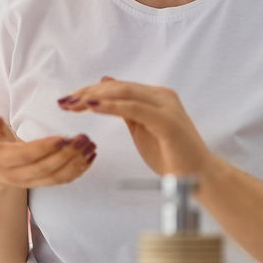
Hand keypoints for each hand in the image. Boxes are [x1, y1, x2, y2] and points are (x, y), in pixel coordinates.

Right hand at [0, 113, 95, 187]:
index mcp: (0, 159)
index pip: (24, 156)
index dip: (44, 148)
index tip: (63, 137)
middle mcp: (14, 175)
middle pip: (44, 169)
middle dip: (67, 155)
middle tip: (84, 138)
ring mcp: (28, 182)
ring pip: (55, 177)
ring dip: (76, 163)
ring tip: (90, 146)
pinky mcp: (40, 183)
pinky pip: (61, 181)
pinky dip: (78, 170)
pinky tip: (90, 157)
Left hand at [57, 77, 210, 175]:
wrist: (198, 177)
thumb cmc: (170, 155)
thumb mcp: (140, 128)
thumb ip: (124, 108)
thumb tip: (105, 85)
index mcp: (155, 96)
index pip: (117, 87)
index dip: (90, 91)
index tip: (68, 99)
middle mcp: (161, 96)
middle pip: (117, 88)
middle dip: (87, 93)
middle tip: (64, 101)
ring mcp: (166, 106)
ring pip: (124, 94)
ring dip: (95, 98)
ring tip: (73, 104)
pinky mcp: (168, 121)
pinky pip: (135, 109)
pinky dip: (112, 107)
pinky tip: (92, 108)